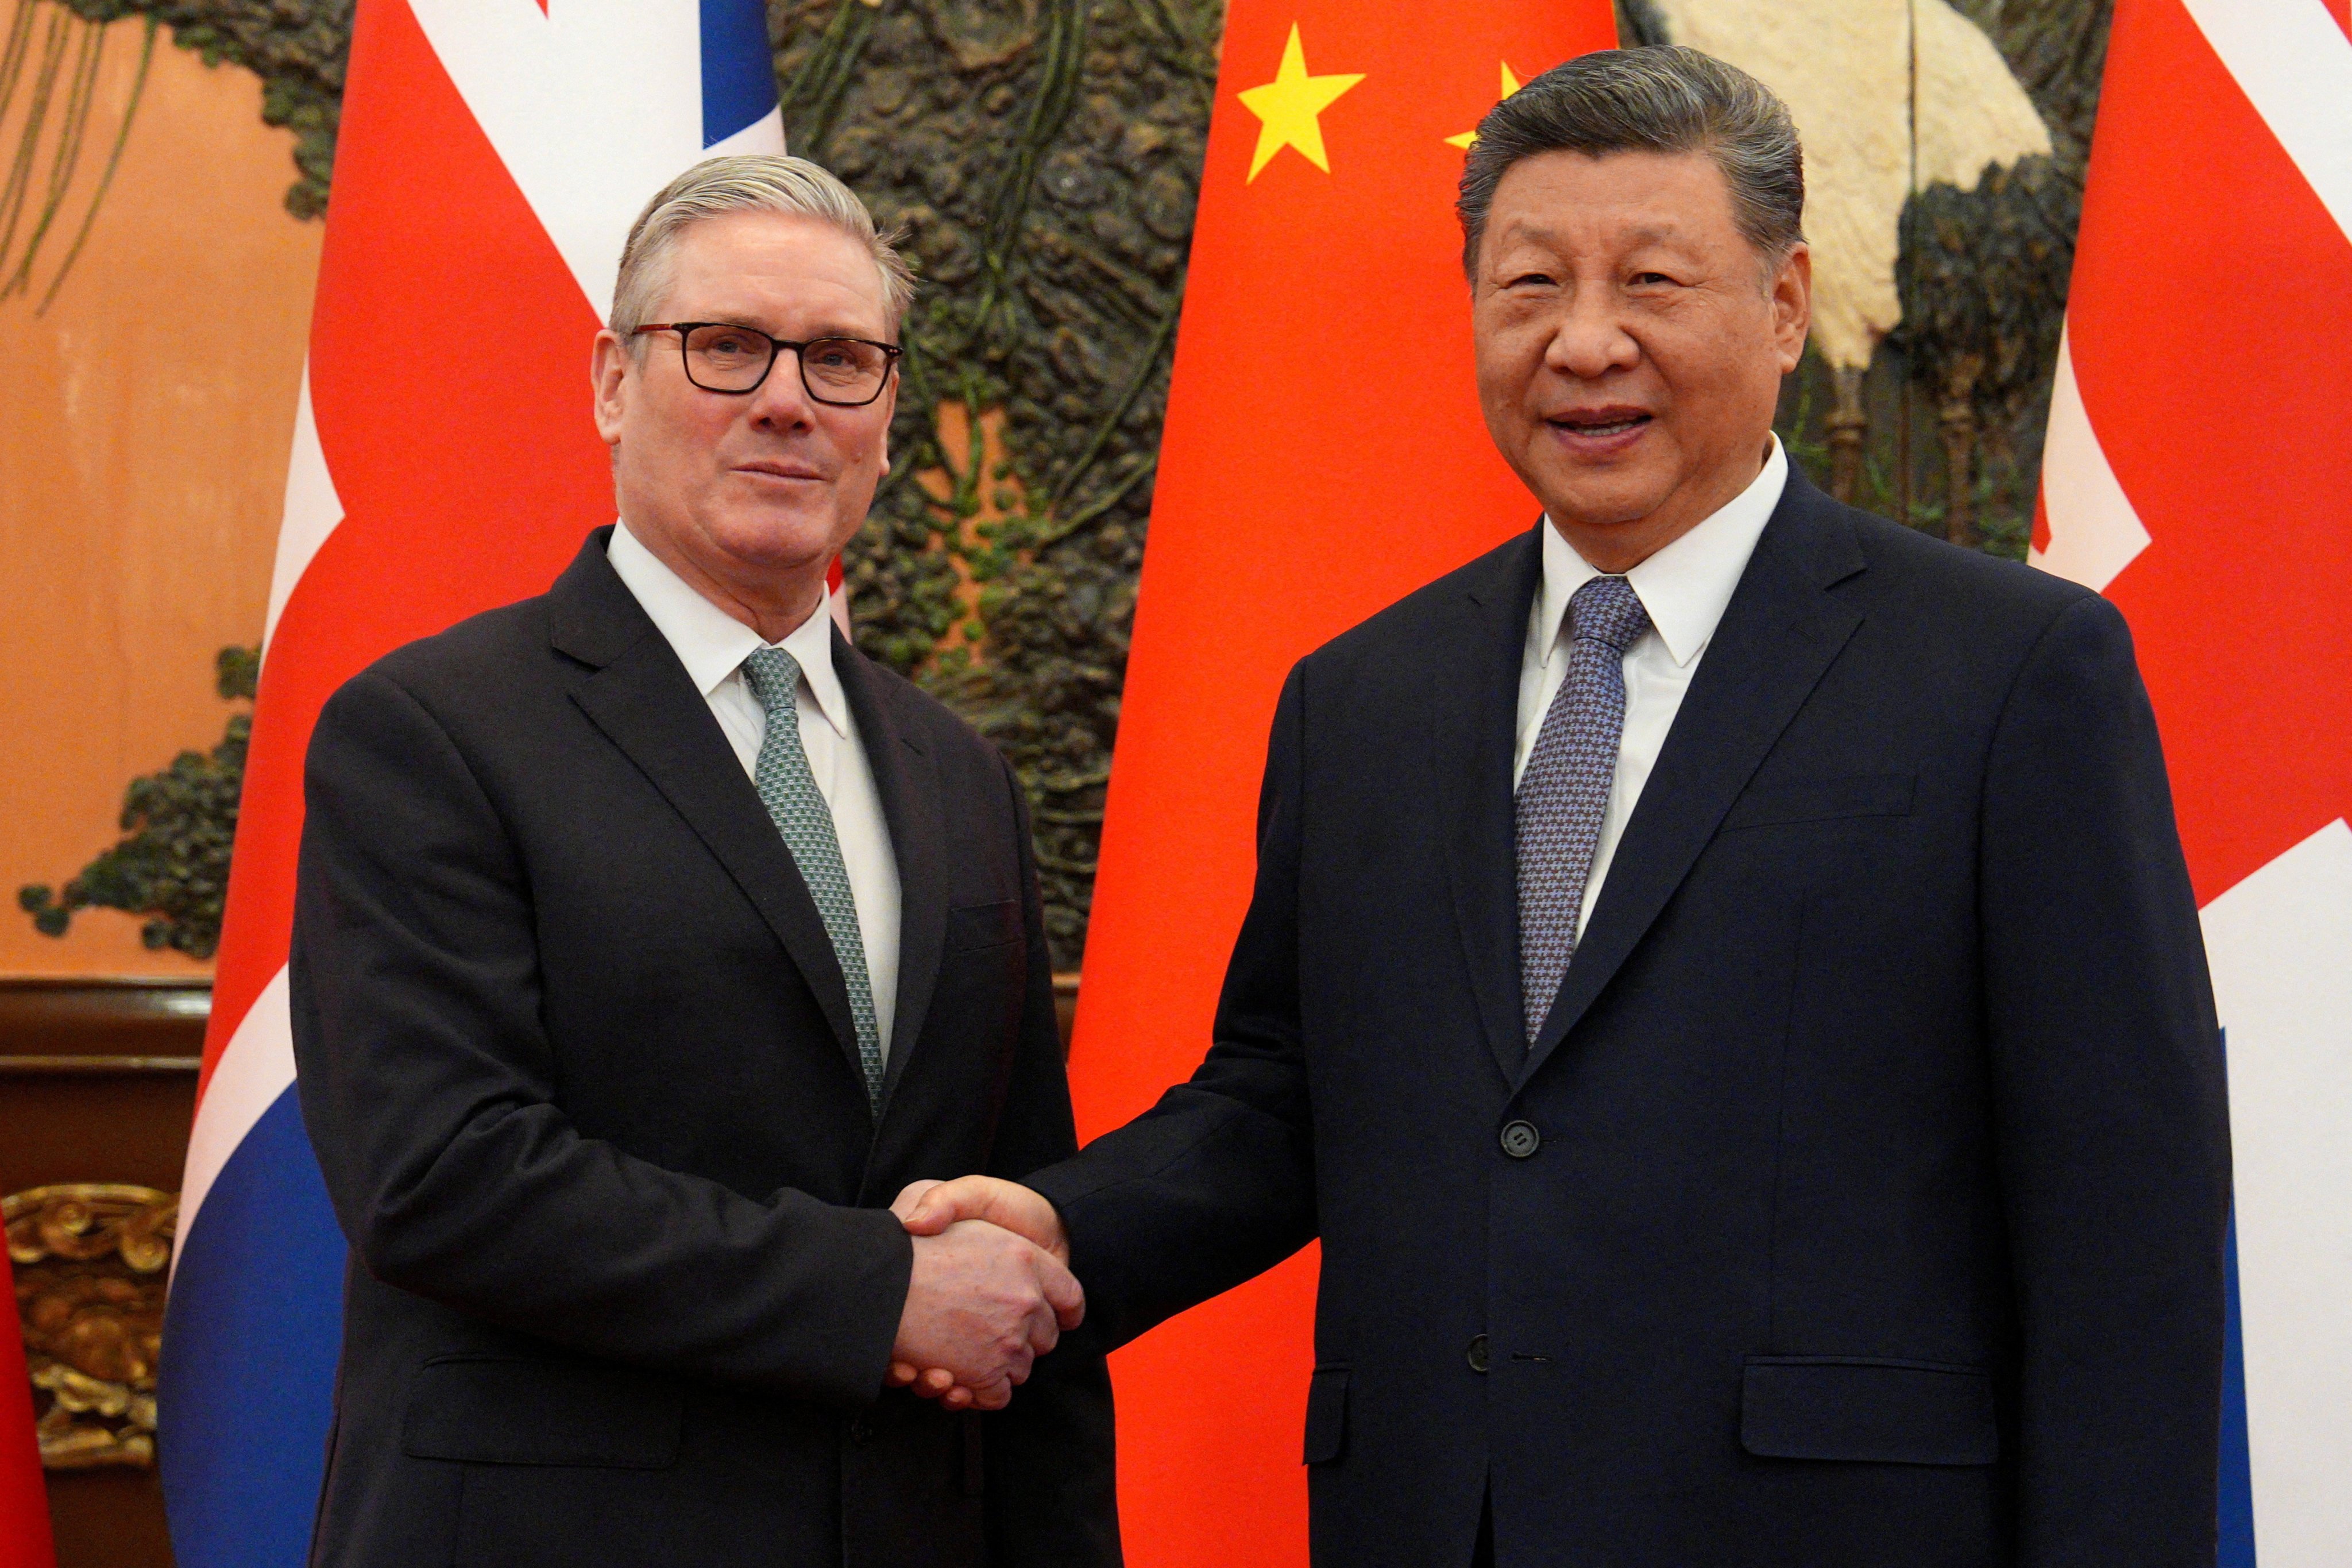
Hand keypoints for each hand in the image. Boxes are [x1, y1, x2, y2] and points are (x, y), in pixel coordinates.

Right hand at [890, 1218, 1082, 1411]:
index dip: (1062, 1309)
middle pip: (1046, 1336)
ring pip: (1020, 1367)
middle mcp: (1023, 1300)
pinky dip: (975, 1394)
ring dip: (992, 1368)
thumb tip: (929, 1224)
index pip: (1068, 1295)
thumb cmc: (922, 1237)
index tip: (1056, 1316)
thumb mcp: (940, 1198)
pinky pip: (996, 1395)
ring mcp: (1006, 1340)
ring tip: (951, 1358)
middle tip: (985, 1333)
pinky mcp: (986, 1374)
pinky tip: (949, 1381)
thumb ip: (951, 1202)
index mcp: (1023, 1257)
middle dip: (1025, 1339)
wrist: (877, 1280)